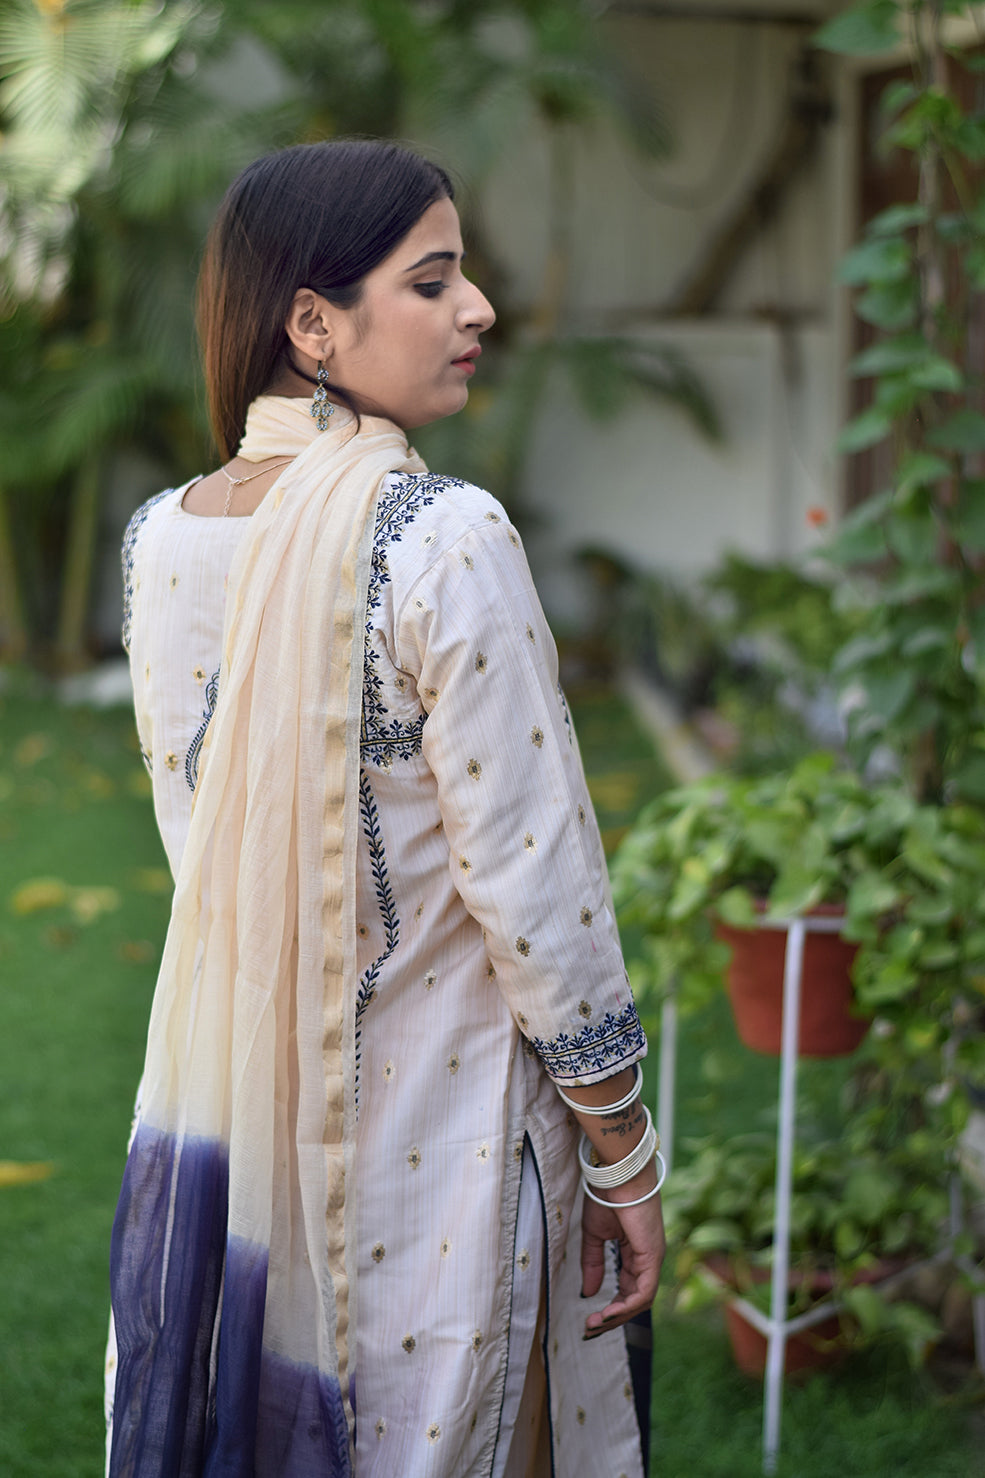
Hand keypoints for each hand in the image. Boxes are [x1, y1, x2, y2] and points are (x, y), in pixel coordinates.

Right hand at [580, 1181, 665, 1339]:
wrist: (616, 1175)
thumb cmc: (606, 1196)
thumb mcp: (594, 1235)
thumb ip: (594, 1263)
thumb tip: (589, 1292)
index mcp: (637, 1252)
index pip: (629, 1289)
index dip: (611, 1308)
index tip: (590, 1320)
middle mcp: (649, 1258)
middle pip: (636, 1300)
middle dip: (613, 1318)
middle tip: (590, 1329)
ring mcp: (654, 1258)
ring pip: (641, 1300)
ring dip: (618, 1316)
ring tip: (596, 1324)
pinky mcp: (653, 1256)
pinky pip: (644, 1292)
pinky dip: (627, 1306)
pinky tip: (609, 1313)